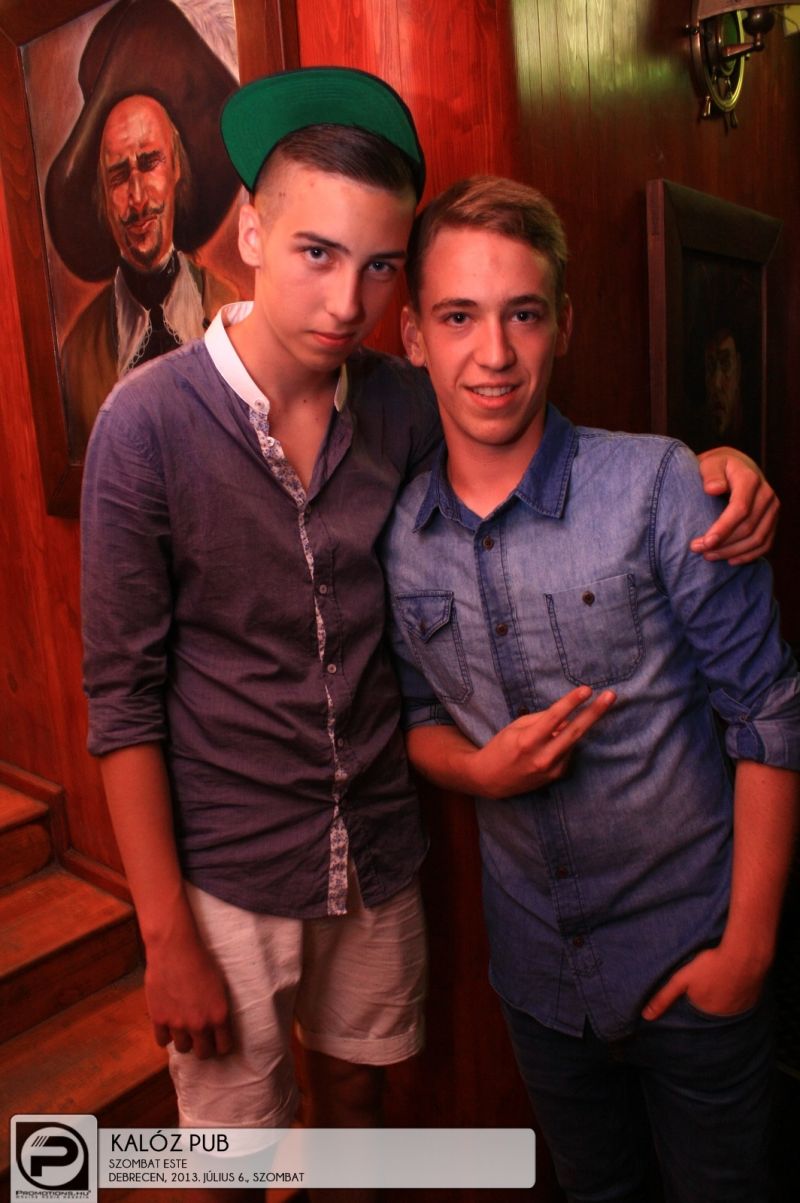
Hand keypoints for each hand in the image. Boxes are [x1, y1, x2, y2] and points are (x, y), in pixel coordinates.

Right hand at [144, 929, 232, 1058]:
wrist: (175, 949)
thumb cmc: (201, 961)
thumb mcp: (219, 985)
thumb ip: (217, 1009)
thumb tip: (218, 1024)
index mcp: (219, 1015)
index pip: (224, 1046)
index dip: (221, 1045)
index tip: (217, 1042)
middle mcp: (200, 1024)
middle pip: (203, 1053)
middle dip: (203, 1047)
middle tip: (200, 1039)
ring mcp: (178, 1024)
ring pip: (183, 1048)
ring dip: (184, 1040)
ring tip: (183, 1029)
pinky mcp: (159, 1019)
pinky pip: (162, 1041)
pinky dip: (165, 1035)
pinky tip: (168, 1025)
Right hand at [473, 684, 615, 798]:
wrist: (491, 779)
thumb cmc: (501, 747)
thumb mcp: (516, 727)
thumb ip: (543, 720)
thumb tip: (568, 717)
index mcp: (528, 741)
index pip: (555, 717)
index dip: (572, 701)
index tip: (587, 689)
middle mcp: (543, 757)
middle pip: (576, 731)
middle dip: (595, 712)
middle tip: (611, 696)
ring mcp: (552, 769)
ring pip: (573, 740)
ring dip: (572, 728)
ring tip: (549, 731)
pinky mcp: (558, 775)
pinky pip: (568, 751)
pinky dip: (564, 742)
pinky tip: (549, 745)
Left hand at [642, 946, 764, 1021]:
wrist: (744, 955)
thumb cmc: (711, 965)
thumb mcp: (682, 979)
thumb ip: (664, 998)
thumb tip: (646, 1016)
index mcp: (705, 1013)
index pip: (694, 1007)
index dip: (693, 993)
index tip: (697, 981)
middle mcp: (724, 1017)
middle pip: (711, 1006)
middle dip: (709, 995)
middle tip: (710, 977)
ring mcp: (740, 1009)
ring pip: (727, 1003)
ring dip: (724, 994)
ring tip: (721, 977)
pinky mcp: (753, 1000)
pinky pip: (742, 999)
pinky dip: (738, 991)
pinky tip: (735, 978)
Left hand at [692, 447, 778, 562]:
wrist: (735, 467)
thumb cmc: (716, 467)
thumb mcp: (709, 464)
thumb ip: (711, 474)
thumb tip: (713, 489)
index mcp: (750, 479)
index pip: (740, 509)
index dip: (723, 529)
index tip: (704, 542)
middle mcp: (766, 494)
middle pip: (748, 527)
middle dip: (722, 543)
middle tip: (697, 549)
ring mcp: (772, 509)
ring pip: (757, 539)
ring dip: (732, 552)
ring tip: (708, 556)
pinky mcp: (772, 520)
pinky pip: (765, 544)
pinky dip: (748, 556)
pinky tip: (730, 561)